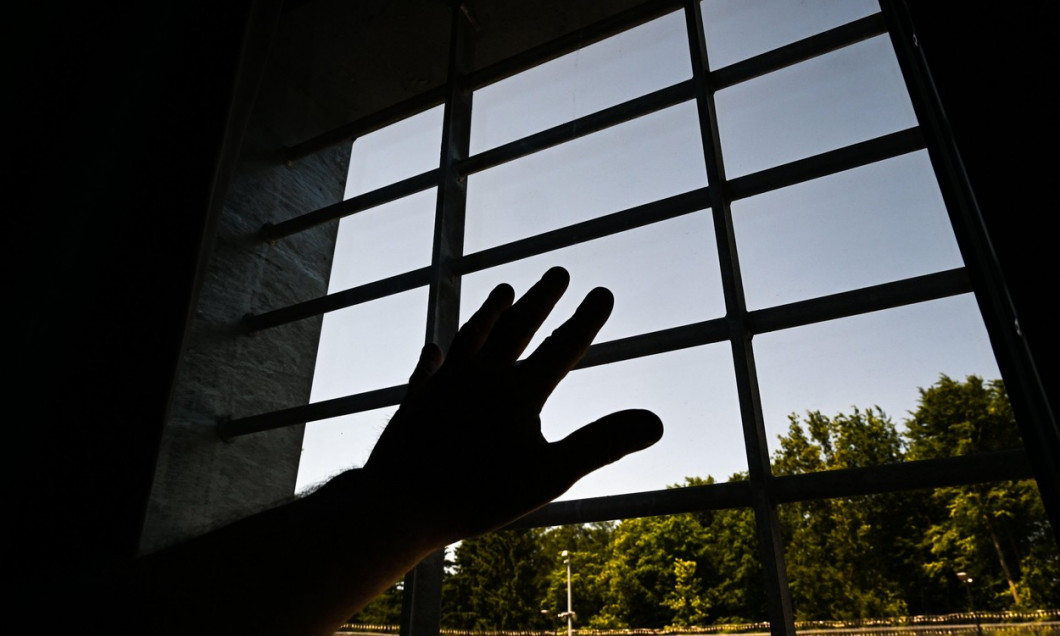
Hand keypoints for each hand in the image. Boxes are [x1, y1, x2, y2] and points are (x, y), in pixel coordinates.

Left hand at [364, 267, 662, 544]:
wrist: (401, 502)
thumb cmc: (480, 493)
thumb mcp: (551, 474)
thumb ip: (602, 443)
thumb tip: (657, 422)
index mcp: (518, 391)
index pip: (562, 347)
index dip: (586, 320)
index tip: (603, 291)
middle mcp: (482, 376)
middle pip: (517, 328)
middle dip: (541, 300)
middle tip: (558, 272)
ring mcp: (445, 385)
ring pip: (472, 337)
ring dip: (490, 313)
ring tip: (504, 291)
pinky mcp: (416, 402)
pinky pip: (428, 370)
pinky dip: (436, 357)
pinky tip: (435, 349)